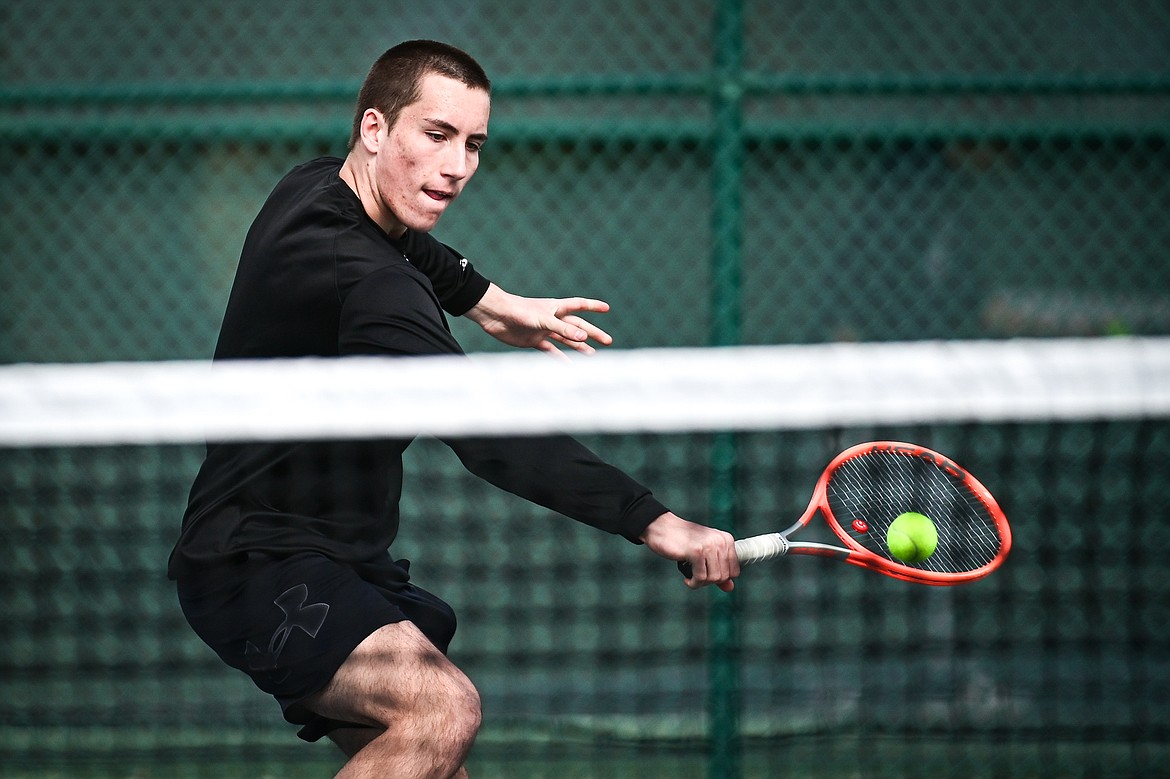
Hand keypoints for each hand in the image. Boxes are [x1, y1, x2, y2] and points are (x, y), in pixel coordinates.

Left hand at [464, 283, 613, 357]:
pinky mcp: (533, 340)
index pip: (579, 305)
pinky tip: (569, 365)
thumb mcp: (544, 320)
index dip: (593, 306)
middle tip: (608, 340)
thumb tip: (583, 337)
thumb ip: (564, 329)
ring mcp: (543, 330)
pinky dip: (560, 357)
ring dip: (579, 346)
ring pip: (565, 339)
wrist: (496, 315)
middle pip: (577, 326)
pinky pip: (550, 350)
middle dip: (592, 333)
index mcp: (556, 308)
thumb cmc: (519, 311)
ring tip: (592, 354)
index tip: (607, 308)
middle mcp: (552, 319)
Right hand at [640, 512, 739, 591]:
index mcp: (726, 540)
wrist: (663, 528)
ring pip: (714, 578)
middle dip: (709, 582)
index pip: (734, 571)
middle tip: (696, 577)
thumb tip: (730, 588)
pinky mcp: (696, 551)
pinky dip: (694, 583)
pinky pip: (701, 577)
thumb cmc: (683, 541)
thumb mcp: (705, 554)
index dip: (720, 578)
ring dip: (701, 583)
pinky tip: (687, 579)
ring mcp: (709, 545)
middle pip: (724, 576)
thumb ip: (718, 570)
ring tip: (691, 577)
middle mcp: (720, 541)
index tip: (707, 574)